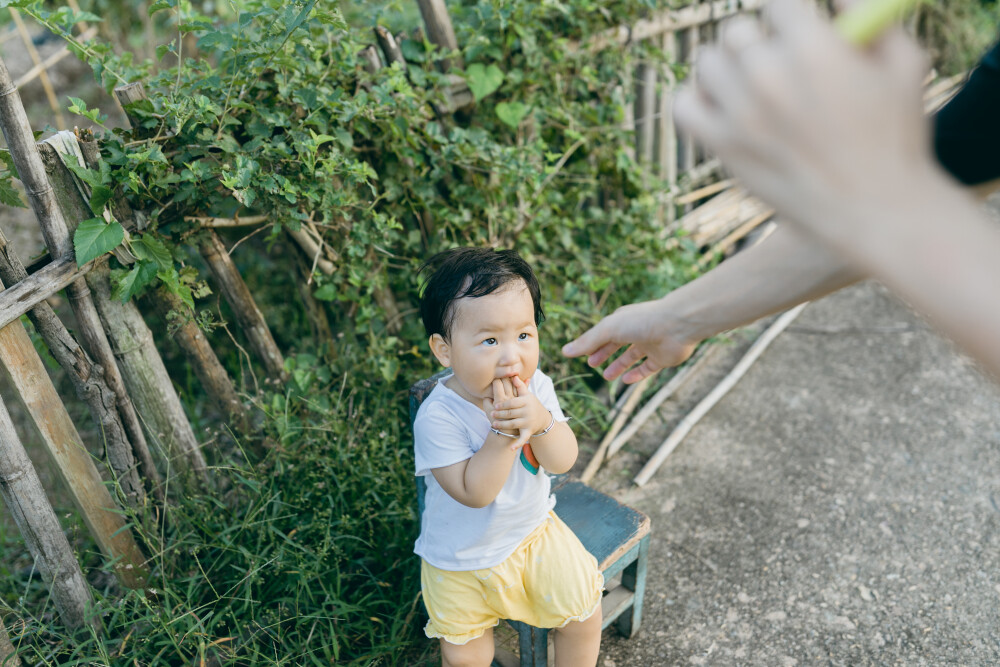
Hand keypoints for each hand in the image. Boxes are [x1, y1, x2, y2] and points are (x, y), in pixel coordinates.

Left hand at [490, 376, 548, 449]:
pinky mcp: (528, 432)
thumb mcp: (527, 395)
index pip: (513, 403)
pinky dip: (517, 444)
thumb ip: (519, 386)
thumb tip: (513, 374)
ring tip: (494, 424)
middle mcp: (528, 412)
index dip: (504, 404)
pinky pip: (522, 438)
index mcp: (526, 401)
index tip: (496, 405)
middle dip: (501, 415)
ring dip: (503, 425)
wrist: (542, 419)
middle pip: (511, 413)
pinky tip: (510, 448)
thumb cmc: (531, 404)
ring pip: (513, 424)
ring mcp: (528, 422)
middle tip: (492, 415)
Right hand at [562, 298, 697, 382]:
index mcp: (623, 320)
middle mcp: (637, 331)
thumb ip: (588, 342)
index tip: (582, 354)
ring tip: (607, 377)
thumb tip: (565, 351)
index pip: (604, 333)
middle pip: (617, 344)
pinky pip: (647, 368)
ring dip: (619, 366)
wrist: (677, 326)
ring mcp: (650, 344)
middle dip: (604, 354)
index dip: (593, 343)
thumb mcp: (608, 330)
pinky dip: (637, 375)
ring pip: (632, 357)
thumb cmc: (641, 322)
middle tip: (592, 365)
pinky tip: (626, 381)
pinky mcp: (662, 358)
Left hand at [674, 0, 930, 253]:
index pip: (775, 3)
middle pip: (737, 31)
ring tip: (752, 83)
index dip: (790, 15)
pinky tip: (720, 103)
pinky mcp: (723, 148)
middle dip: (760, 41)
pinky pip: (683, 106)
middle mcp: (770, 78)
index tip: (797, 30)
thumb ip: (865, 11)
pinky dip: (694, 99)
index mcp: (814, 49)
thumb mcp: (905, 61)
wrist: (876, 211)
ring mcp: (740, 115)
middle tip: (778, 60)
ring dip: (727, 67)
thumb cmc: (896, 136)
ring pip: (707, 63)